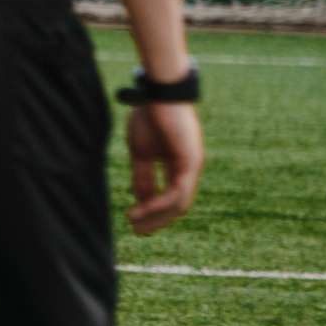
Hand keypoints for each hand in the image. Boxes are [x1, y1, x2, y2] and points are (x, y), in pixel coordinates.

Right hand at [124, 101, 202, 234]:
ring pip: (179, 203)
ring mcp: (192, 166)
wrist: (159, 94)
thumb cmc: (150, 117)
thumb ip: (141, 176)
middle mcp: (189, 169)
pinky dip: (161, 203)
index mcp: (178, 166)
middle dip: (156, 220)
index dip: (151, 211)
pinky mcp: (191, 162)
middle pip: (176, 205)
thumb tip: (139, 199)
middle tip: (137, 231)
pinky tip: (145, 208)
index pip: (169, 196)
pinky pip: (178, 191)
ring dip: (157, 216)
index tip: (132, 220)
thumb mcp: (140, 152)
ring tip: (136, 223)